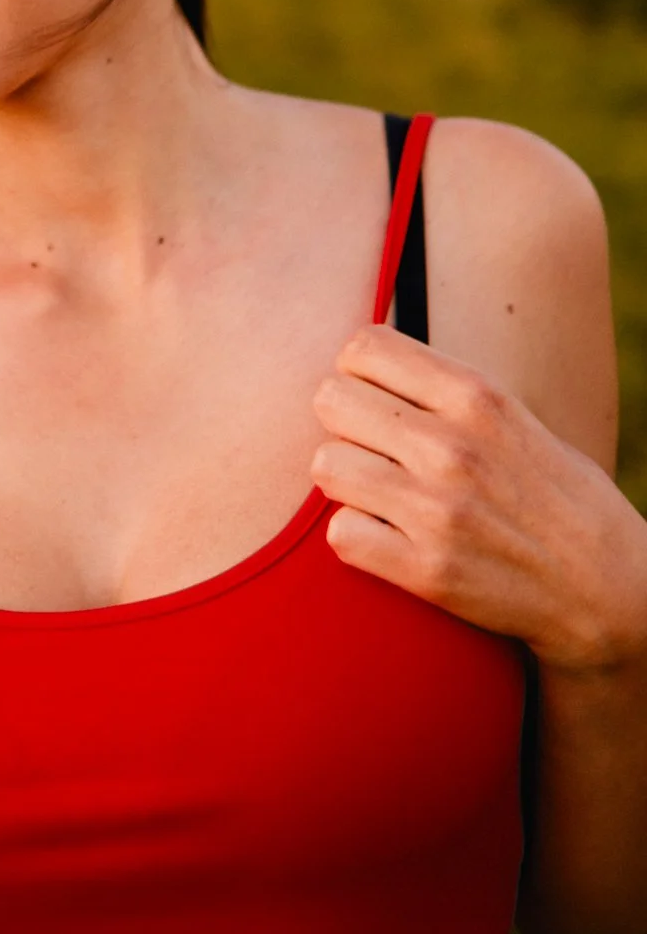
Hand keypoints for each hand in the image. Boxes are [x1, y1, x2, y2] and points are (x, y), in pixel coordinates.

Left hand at [309, 324, 646, 671]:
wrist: (607, 587)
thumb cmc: (552, 492)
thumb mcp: (512, 415)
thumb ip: (442, 389)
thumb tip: (361, 363)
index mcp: (477, 396)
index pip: (362, 347)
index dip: (357, 373)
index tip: (376, 399)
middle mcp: (453, 446)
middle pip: (330, 400)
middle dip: (344, 424)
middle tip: (374, 450)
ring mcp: (438, 510)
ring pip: (326, 465)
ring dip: (345, 482)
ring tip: (382, 495)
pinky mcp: (428, 571)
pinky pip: (340, 534)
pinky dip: (356, 538)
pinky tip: (388, 538)